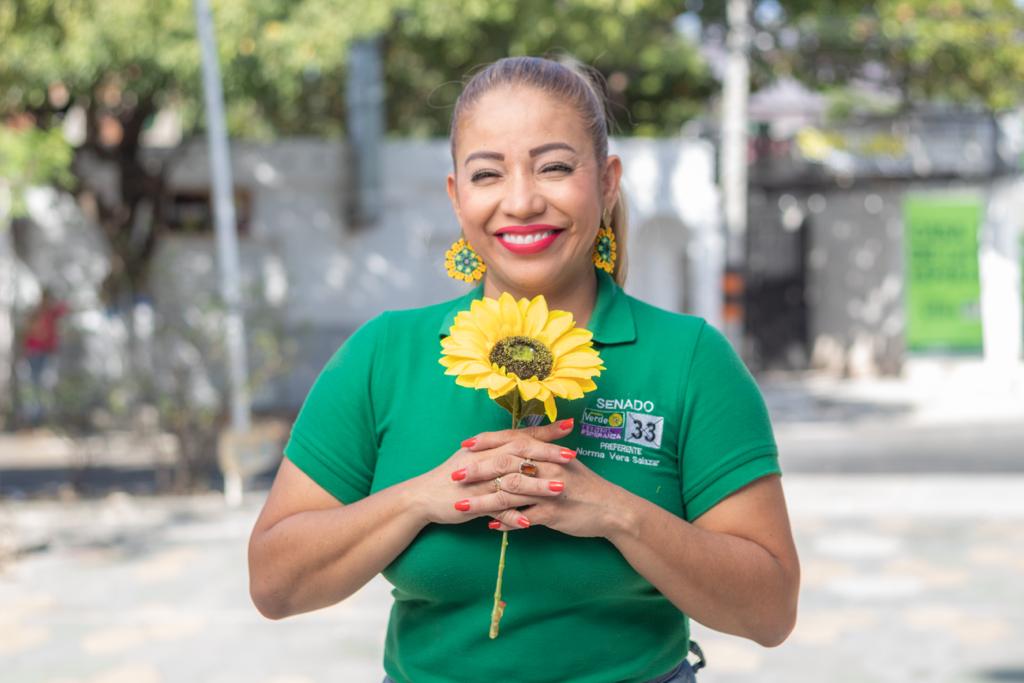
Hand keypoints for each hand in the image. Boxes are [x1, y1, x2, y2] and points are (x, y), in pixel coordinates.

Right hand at [411, 418, 576, 526]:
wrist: (422, 496)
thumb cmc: (453, 477)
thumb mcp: (477, 457)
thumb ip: (500, 450)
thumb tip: (526, 442)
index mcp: (487, 447)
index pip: (520, 435)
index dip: (545, 432)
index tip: (569, 427)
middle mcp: (484, 459)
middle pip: (519, 453)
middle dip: (547, 454)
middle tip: (572, 456)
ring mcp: (478, 481)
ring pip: (511, 480)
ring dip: (537, 485)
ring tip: (560, 489)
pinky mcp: (471, 503)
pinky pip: (494, 509)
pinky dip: (511, 515)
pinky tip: (528, 522)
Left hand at [454, 419, 627, 538]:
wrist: (613, 509)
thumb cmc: (587, 487)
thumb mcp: (566, 464)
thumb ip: (543, 454)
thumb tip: (521, 448)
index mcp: (548, 453)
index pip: (513, 441)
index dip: (488, 442)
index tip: (465, 445)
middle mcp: (548, 467)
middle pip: (506, 465)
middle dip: (478, 470)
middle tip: (454, 475)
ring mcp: (550, 491)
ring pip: (510, 493)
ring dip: (483, 500)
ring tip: (461, 505)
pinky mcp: (554, 513)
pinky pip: (525, 517)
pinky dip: (506, 522)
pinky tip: (490, 526)